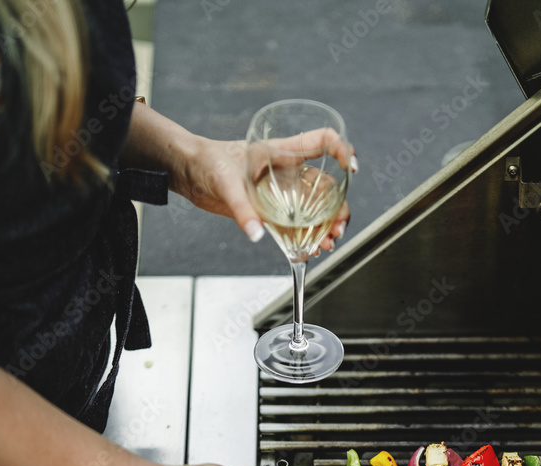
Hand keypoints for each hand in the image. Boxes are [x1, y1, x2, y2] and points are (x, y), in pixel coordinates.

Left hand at [173, 131, 355, 250]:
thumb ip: (242, 209)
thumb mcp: (226, 182)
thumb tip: (256, 234)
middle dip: (337, 207)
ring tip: (328, 243)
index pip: (321, 141)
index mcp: (282, 151)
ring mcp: (281, 191)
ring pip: (315, 208)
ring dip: (326, 226)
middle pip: (326, 185)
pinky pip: (296, 224)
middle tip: (336, 228)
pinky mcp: (271, 210)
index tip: (351, 168)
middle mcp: (288, 171)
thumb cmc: (206, 162)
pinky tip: (312, 249)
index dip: (341, 149)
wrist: (189, 174)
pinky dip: (307, 237)